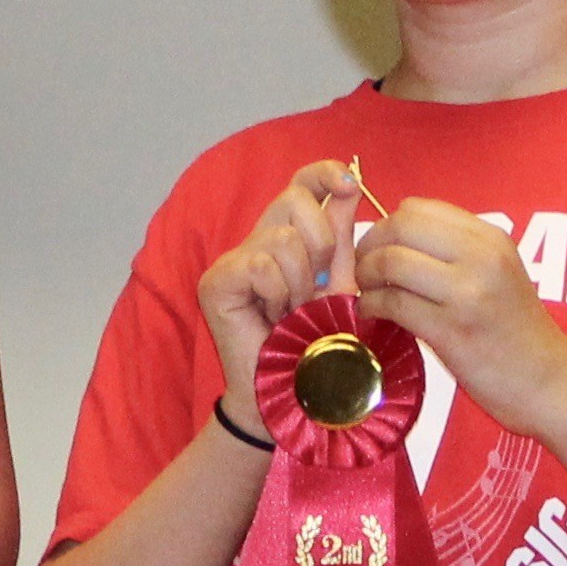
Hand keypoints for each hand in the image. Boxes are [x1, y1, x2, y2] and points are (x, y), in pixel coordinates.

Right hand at [194, 160, 364, 437]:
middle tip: (316, 289)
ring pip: (281, 237)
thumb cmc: (316, 345)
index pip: (302, 182)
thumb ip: (342, 237)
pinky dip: (278, 292)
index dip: (324, 173)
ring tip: (293, 312)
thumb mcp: (341, 285)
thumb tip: (350, 185)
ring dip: (300, 281)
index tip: (349, 183)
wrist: (293, 393)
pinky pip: (261, 264)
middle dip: (321, 244)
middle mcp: (255, 241)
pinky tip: (273, 317)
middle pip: (294, 199)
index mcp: (289, 237)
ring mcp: (232, 261)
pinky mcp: (216, 282)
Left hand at [354, 197, 566, 427]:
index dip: (385, 225)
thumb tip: (391, 236)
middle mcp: (481, 257)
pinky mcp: (451, 330)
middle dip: (368, 247)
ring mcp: (467, 293)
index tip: (378, 248)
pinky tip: (373, 315)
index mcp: (491, 238)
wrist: (549, 382)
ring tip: (368, 293)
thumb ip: (454, 251)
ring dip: (366, 277)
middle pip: (398, 228)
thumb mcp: (497, 274)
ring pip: (390, 262)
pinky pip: (392, 303)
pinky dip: (371, 306)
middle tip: (363, 270)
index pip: (417, 208)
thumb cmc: (515, 332)